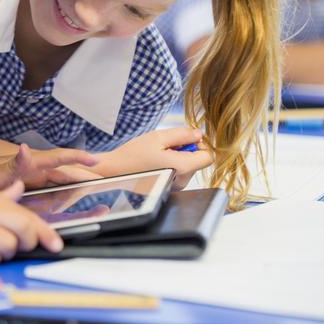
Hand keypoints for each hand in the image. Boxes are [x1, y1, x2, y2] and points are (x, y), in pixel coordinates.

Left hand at [0, 144, 100, 190]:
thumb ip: (14, 164)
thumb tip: (26, 150)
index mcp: (31, 165)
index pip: (60, 159)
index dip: (78, 159)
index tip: (96, 161)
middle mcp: (35, 171)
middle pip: (65, 172)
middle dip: (84, 175)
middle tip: (106, 182)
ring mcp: (33, 181)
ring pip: (60, 184)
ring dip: (76, 188)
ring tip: (95, 198)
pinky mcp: (29, 191)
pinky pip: (51, 194)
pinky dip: (63, 198)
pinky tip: (72, 205)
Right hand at [98, 127, 213, 188]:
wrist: (115, 171)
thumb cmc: (133, 155)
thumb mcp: (158, 137)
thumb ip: (182, 135)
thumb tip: (199, 135)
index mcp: (182, 167)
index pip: (209, 157)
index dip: (200, 145)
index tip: (185, 140)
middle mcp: (182, 181)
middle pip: (198, 161)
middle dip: (186, 150)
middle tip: (165, 147)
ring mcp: (175, 187)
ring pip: (188, 167)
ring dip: (177, 157)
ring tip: (157, 155)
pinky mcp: (169, 188)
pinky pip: (179, 173)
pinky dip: (171, 165)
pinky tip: (155, 163)